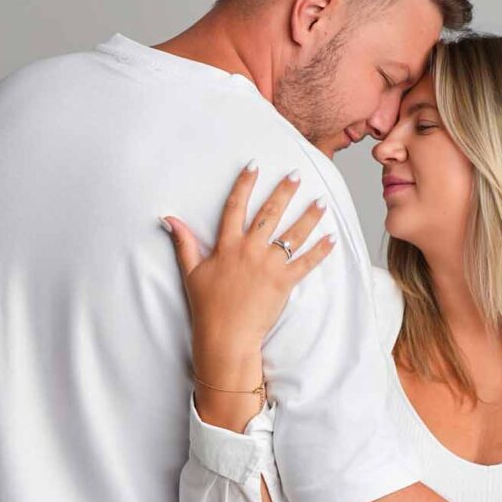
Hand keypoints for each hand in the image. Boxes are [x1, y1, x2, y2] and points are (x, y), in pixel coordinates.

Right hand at [161, 163, 334, 385]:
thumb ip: (184, 243)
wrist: (226, 336)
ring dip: (309, 216)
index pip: (235, 207)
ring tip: (321, 202)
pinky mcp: (283, 283)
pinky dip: (320, 251)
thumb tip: (169, 219)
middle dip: (284, 192)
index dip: (244, 184)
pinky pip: (306, 263)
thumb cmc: (207, 306)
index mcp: (227, 245)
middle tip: (296, 175)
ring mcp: (268, 265)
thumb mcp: (191, 272)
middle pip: (269, 213)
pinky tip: (332, 238)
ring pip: (292, 234)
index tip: (254, 166)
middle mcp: (249, 250)